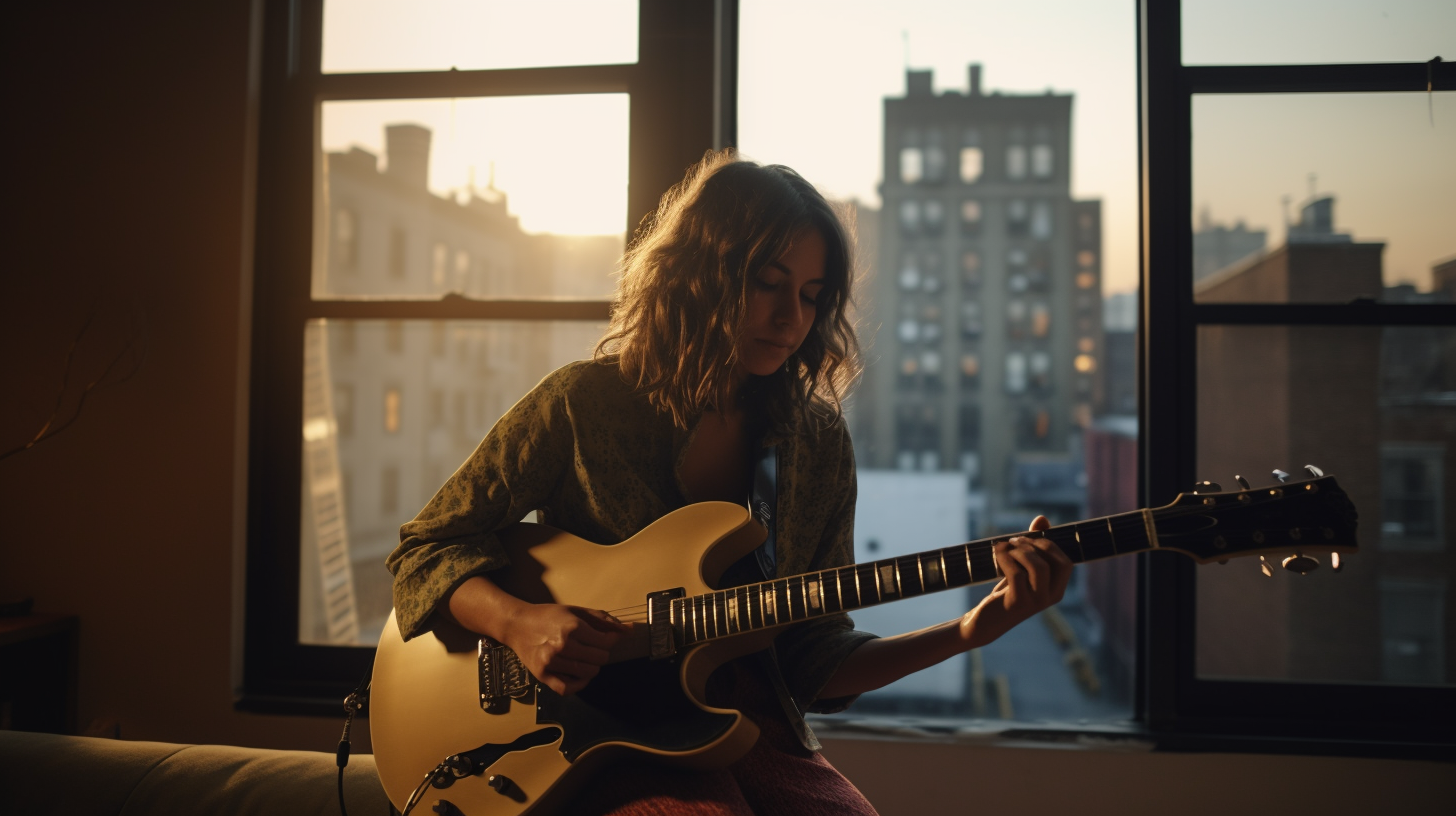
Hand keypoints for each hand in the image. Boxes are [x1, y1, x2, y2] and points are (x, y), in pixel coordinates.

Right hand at [503, 604, 626, 695]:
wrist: (517, 625)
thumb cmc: (547, 616)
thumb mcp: (576, 611)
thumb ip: (603, 619)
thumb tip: (627, 630)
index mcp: (572, 627)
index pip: (606, 642)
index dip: (611, 640)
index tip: (607, 638)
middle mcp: (563, 646)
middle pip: (600, 658)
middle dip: (602, 653)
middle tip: (593, 647)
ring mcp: (552, 662)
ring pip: (588, 673)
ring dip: (592, 667)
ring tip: (586, 658)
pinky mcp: (543, 675)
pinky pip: (568, 688)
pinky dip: (579, 684)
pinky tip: (580, 675)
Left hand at [958, 515, 1071, 648]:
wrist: (986, 621)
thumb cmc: (1007, 591)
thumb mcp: (1023, 568)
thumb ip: (1034, 545)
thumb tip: (1042, 519)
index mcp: (1056, 589)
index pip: (1066, 562)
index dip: (1049, 544)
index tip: (1029, 536)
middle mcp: (1051, 597)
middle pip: (1056, 562)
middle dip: (1036, 544)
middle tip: (1014, 540)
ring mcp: (1036, 602)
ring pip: (1038, 566)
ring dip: (1020, 550)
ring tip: (1005, 547)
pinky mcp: (1018, 603)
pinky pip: (1016, 573)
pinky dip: (1006, 558)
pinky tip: (996, 554)